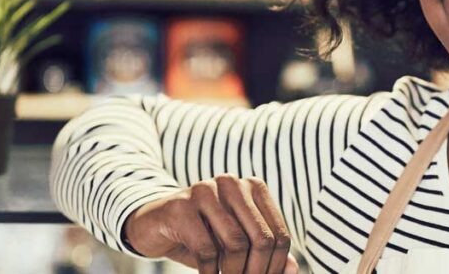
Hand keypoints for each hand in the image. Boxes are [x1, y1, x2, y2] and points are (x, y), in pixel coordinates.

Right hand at [124, 174, 298, 273]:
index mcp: (253, 188)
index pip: (280, 234)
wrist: (154, 226)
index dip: (277, 268)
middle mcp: (232, 183)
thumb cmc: (202, 236)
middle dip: (257, 273)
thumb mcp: (235, 246)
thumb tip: (294, 269)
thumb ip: (266, 254)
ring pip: (236, 244)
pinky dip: (210, 273)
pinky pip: (207, 249)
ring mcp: (205, 190)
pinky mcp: (181, 206)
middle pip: (262, 238)